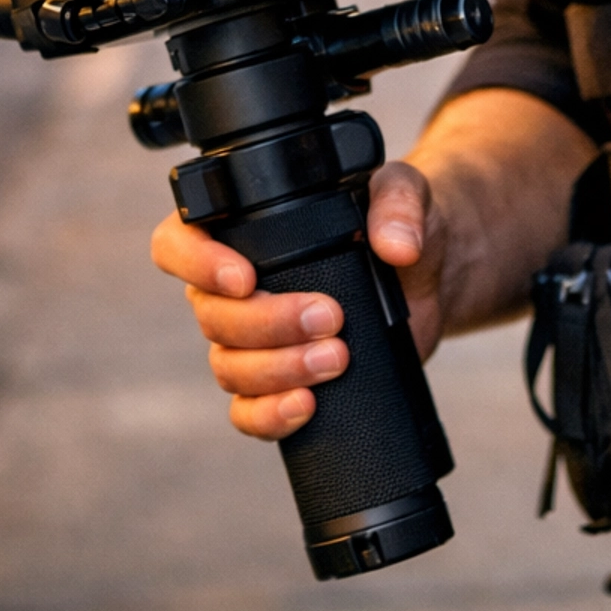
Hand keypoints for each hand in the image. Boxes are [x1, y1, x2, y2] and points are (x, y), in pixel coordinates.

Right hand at [149, 159, 444, 441]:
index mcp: (241, 230)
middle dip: (268, 323)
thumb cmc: (401, 222)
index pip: (179, 243)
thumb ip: (400, 206)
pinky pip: (249, 412)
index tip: (245, 278)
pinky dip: (272, 415)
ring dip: (279, 369)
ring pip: (230, 367)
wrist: (431, 277)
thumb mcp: (406, 195)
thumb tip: (398, 246)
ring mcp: (252, 341)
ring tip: (337, 358)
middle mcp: (232, 288)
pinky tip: (308, 405)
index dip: (195, 263)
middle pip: (212, 316)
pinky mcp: (280, 382)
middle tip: (329, 317)